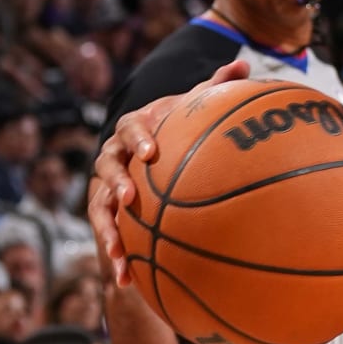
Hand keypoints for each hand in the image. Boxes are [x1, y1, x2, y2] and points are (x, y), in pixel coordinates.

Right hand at [90, 57, 248, 280]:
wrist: (149, 162)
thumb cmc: (176, 134)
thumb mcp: (192, 114)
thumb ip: (213, 90)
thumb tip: (243, 62)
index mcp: (135, 132)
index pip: (131, 131)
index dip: (138, 140)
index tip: (151, 153)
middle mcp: (113, 158)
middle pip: (108, 167)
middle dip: (116, 183)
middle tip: (128, 198)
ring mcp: (104, 188)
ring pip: (99, 207)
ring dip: (107, 228)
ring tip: (117, 248)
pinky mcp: (106, 216)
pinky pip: (107, 237)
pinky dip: (115, 258)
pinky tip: (126, 281)